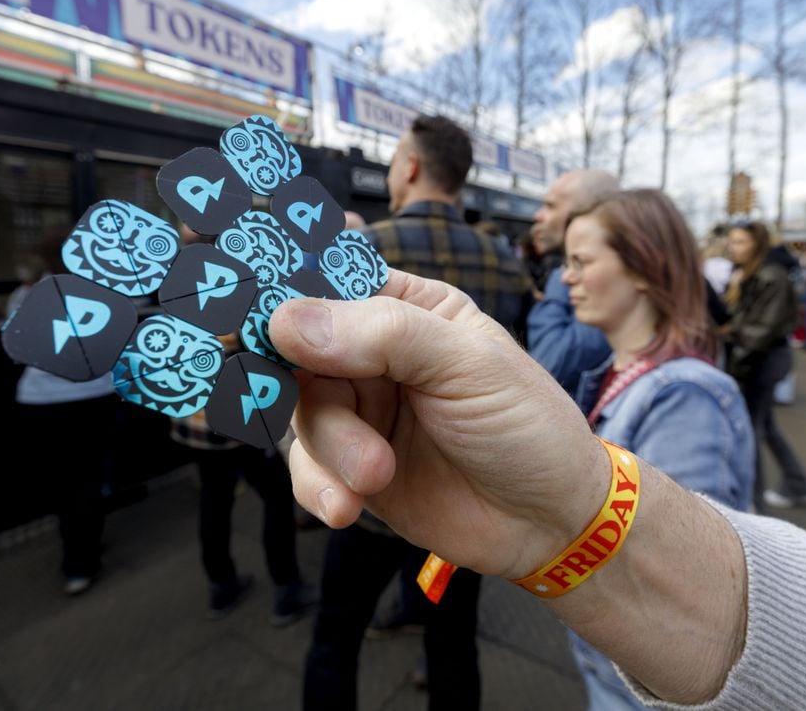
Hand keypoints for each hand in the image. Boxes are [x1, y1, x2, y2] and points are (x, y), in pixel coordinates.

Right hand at [269, 270, 608, 580]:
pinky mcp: (352, 469)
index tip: (253, 320)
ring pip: (302, 414)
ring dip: (332, 448)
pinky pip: (307, 469)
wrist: (552, 522)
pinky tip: (347, 507)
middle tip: (327, 413)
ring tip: (378, 473)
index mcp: (405, 308)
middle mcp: (374, 355)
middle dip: (308, 389)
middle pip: (298, 352)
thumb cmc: (528, 426)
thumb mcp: (467, 365)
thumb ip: (382, 334)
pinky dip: (317, 487)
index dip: (285, 297)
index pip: (328, 283)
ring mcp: (362, 413)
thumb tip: (287, 318)